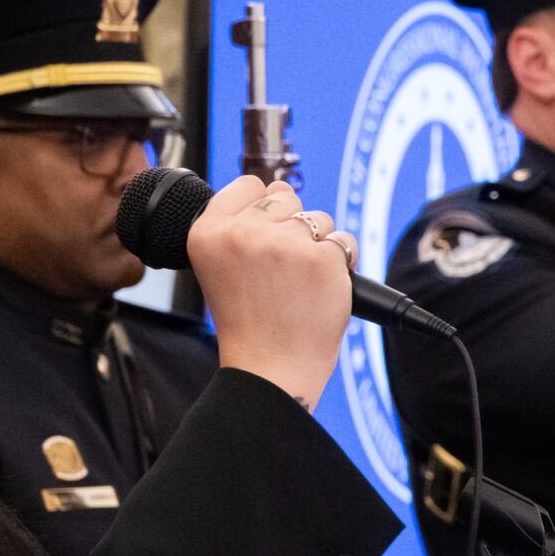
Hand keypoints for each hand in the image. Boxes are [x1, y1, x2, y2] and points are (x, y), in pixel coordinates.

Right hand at [187, 175, 353, 407]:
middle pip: (285, 197)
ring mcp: (285, 244)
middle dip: (290, 227)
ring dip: (317, 245)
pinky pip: (345, 242)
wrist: (269, 370)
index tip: (259, 244)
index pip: (248, 185)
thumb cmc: (249, 323)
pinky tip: (320, 289)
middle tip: (278, 273)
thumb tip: (280, 187)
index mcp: (208, 232)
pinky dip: (342, 264)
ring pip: (318, 218)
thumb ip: (245, 223)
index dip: (261, 211)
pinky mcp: (322, 259)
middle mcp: (243, 232)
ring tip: (298, 284)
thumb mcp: (222, 267)